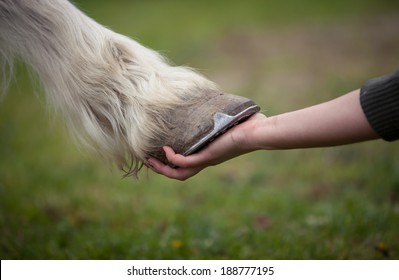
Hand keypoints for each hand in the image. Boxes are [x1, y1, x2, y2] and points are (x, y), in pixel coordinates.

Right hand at [147, 113, 266, 179]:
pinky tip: (166, 149)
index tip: (160, 152)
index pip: (187, 163)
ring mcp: (207, 159)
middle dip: (162, 169)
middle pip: (180, 173)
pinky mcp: (208, 156)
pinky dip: (172, 159)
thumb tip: (215, 99)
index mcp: (210, 153)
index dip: (172, 161)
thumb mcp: (227, 119)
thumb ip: (218, 113)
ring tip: (151, 160)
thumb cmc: (249, 125)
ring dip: (163, 168)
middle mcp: (207, 160)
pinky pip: (184, 163)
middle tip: (149, 160)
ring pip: (179, 173)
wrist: (258, 131)